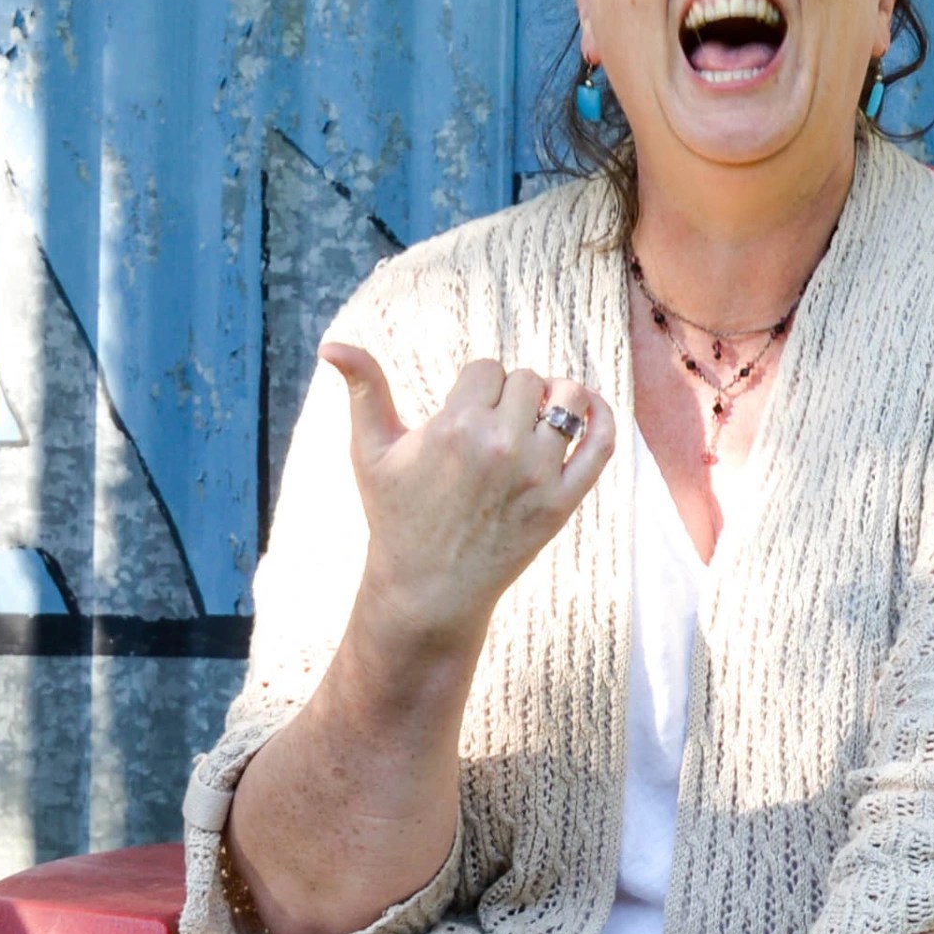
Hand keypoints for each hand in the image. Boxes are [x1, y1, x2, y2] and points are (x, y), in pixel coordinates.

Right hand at [324, 343, 610, 664]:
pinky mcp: (561, 502)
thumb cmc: (395, 516)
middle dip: (510, 395)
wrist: (427, 589)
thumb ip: (362, 390)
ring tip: (535, 419)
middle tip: (491, 426)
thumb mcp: (371, 452)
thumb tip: (331, 344)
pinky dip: (603, 417)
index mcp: (454, 426)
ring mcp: (536, 474)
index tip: (462, 414)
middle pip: (526, 379)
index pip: (487, 367)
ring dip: (556, 399)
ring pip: (568, 399)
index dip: (475, 386)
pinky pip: (601, 443)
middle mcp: (499, 445)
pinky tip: (589, 410)